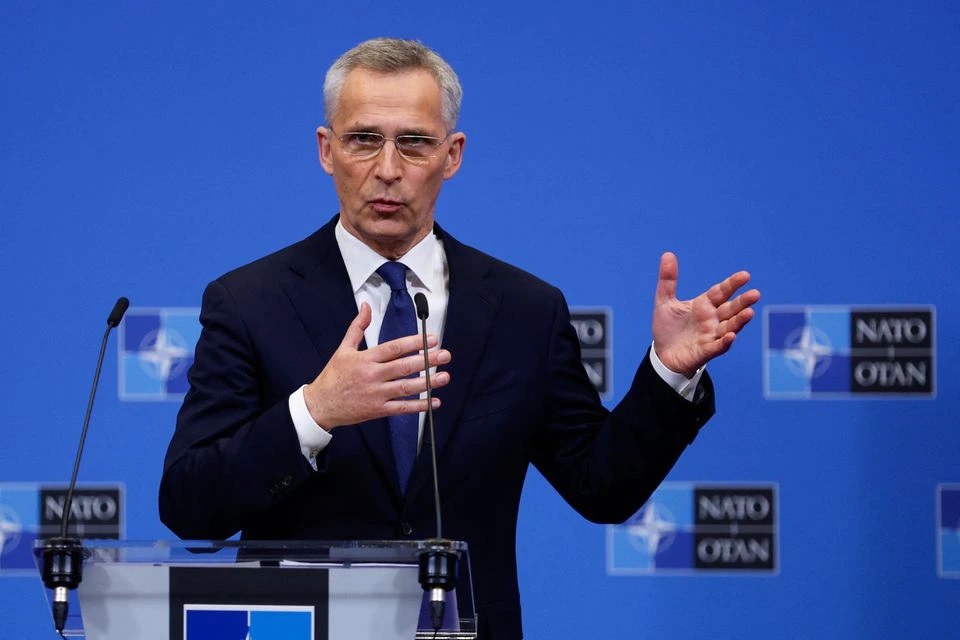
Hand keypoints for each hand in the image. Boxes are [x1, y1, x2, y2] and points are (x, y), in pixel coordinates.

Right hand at [303, 303, 451, 428]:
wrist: (320, 405)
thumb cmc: (333, 376)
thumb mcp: (343, 348)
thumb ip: (358, 327)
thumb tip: (366, 306)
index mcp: (365, 359)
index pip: (394, 348)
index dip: (414, 343)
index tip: (431, 339)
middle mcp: (372, 376)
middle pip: (404, 366)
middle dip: (427, 360)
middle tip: (445, 355)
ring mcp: (376, 394)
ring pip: (406, 388)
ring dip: (427, 383)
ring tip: (444, 377)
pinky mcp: (378, 410)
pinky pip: (402, 408)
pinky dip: (419, 406)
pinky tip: (434, 402)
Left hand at [651, 252, 760, 376]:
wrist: (662, 354)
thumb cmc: (668, 328)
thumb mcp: (664, 301)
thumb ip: (668, 280)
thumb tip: (667, 254)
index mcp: (704, 305)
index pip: (721, 292)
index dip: (732, 284)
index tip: (745, 275)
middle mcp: (712, 319)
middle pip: (730, 309)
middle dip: (742, 302)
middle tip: (755, 294)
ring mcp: (711, 335)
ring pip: (729, 327)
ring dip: (739, 321)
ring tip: (749, 312)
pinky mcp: (706, 351)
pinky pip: (718, 346)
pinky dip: (725, 341)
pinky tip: (730, 336)